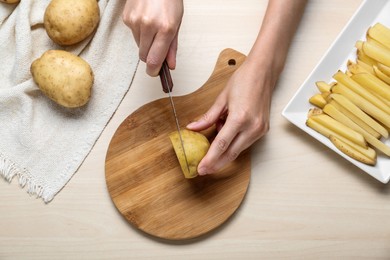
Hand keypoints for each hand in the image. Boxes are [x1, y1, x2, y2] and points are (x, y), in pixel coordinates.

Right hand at [122, 0, 183, 75]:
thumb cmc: (169, 0)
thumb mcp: (177, 23)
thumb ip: (172, 47)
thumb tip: (170, 66)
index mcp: (165, 28)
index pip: (154, 60)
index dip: (154, 71)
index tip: (155, 73)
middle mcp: (148, 25)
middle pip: (144, 56)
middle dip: (151, 56)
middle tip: (157, 48)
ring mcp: (135, 21)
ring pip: (139, 45)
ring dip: (146, 42)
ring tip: (153, 27)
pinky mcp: (127, 18)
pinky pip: (133, 34)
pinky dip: (139, 32)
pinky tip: (145, 20)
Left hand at [186, 59, 276, 174]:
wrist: (263, 72)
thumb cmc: (244, 80)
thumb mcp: (221, 99)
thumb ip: (207, 117)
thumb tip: (193, 128)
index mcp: (240, 118)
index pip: (221, 144)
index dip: (210, 159)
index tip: (201, 168)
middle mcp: (252, 127)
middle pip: (231, 153)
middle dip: (216, 163)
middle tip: (204, 170)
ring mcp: (260, 129)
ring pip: (238, 149)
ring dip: (224, 150)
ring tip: (216, 133)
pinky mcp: (263, 130)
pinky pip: (245, 142)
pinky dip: (233, 142)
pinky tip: (226, 130)